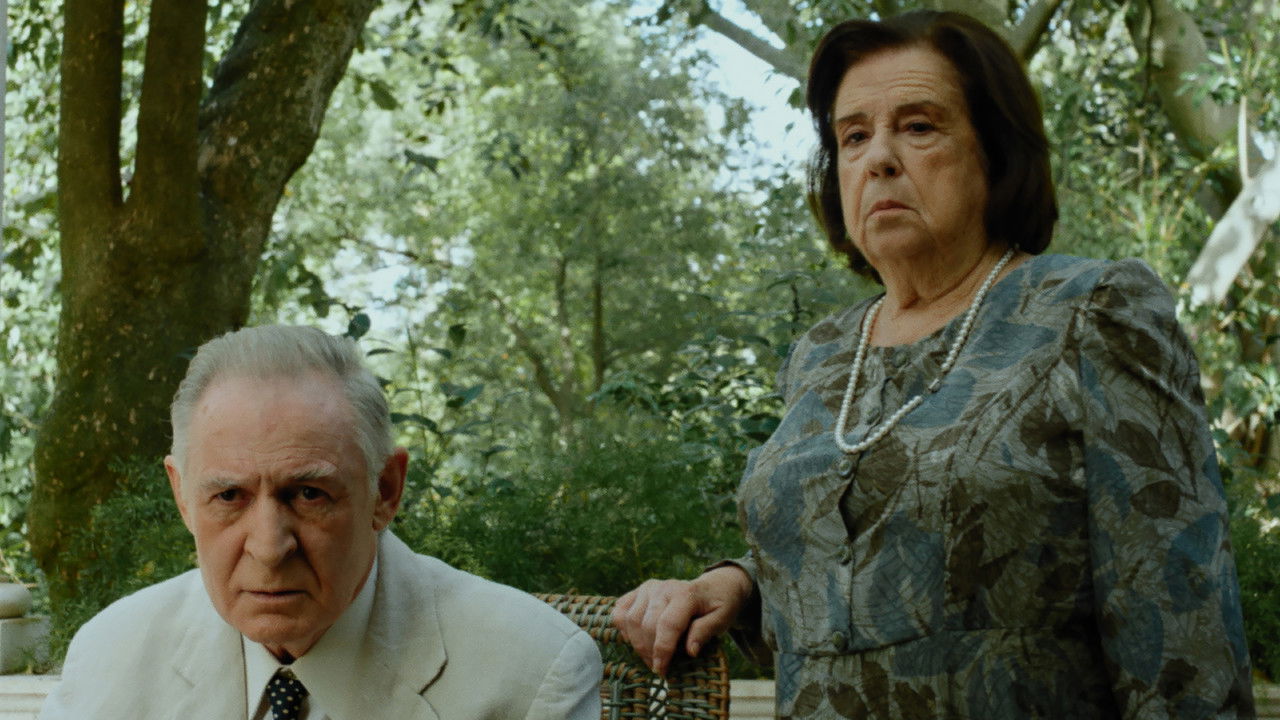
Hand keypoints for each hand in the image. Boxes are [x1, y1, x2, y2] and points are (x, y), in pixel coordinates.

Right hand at [612, 565, 752, 675]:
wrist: (712, 587)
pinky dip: (624, 631)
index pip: (668, 625)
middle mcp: (663, 587)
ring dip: (637, 645)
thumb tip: (690, 651)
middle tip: (659, 668)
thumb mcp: (722, 619)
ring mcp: (648, 588)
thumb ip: (705, 631)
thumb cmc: (718, 606)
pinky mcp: (638, 592)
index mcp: (686, 593)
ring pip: (630, 621)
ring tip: (651, 657)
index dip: (662, 651)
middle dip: (650, 652)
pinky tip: (638, 640)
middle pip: (646, 625)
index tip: (662, 670)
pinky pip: (620, 613)